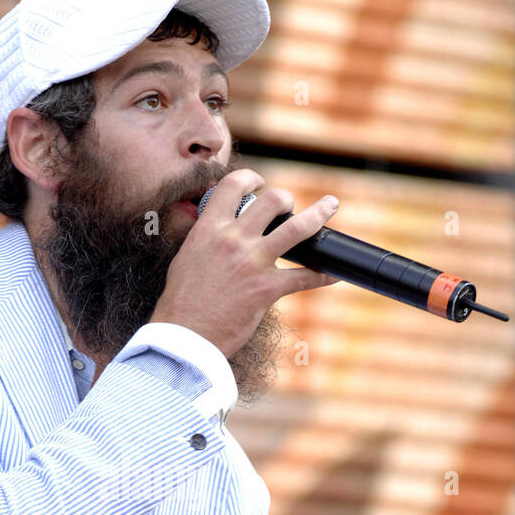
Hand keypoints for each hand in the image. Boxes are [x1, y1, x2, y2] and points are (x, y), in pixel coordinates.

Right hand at [150, 168, 339, 359]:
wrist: (183, 337)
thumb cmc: (180, 303)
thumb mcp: (186, 259)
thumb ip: (206, 240)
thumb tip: (216, 233)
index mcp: (209, 229)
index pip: (233, 185)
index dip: (251, 177)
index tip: (259, 181)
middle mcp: (232, 239)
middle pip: (272, 200)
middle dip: (286, 198)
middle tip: (291, 205)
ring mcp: (252, 262)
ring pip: (297, 227)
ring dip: (318, 214)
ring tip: (330, 206)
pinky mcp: (267, 288)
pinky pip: (304, 276)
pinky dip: (323, 275)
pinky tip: (334, 273)